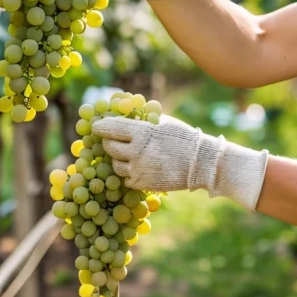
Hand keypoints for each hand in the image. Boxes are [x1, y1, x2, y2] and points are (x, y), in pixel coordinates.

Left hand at [92, 114, 268, 210]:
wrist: (200, 162)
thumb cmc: (183, 137)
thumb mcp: (163, 121)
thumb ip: (142, 119)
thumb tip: (122, 113)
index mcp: (141, 133)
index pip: (110, 128)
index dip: (100, 126)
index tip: (96, 126)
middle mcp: (136, 152)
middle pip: (108, 147)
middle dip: (108, 142)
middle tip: (111, 140)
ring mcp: (138, 170)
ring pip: (115, 165)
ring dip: (118, 158)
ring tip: (127, 154)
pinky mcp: (142, 184)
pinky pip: (126, 179)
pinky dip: (128, 173)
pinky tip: (137, 167)